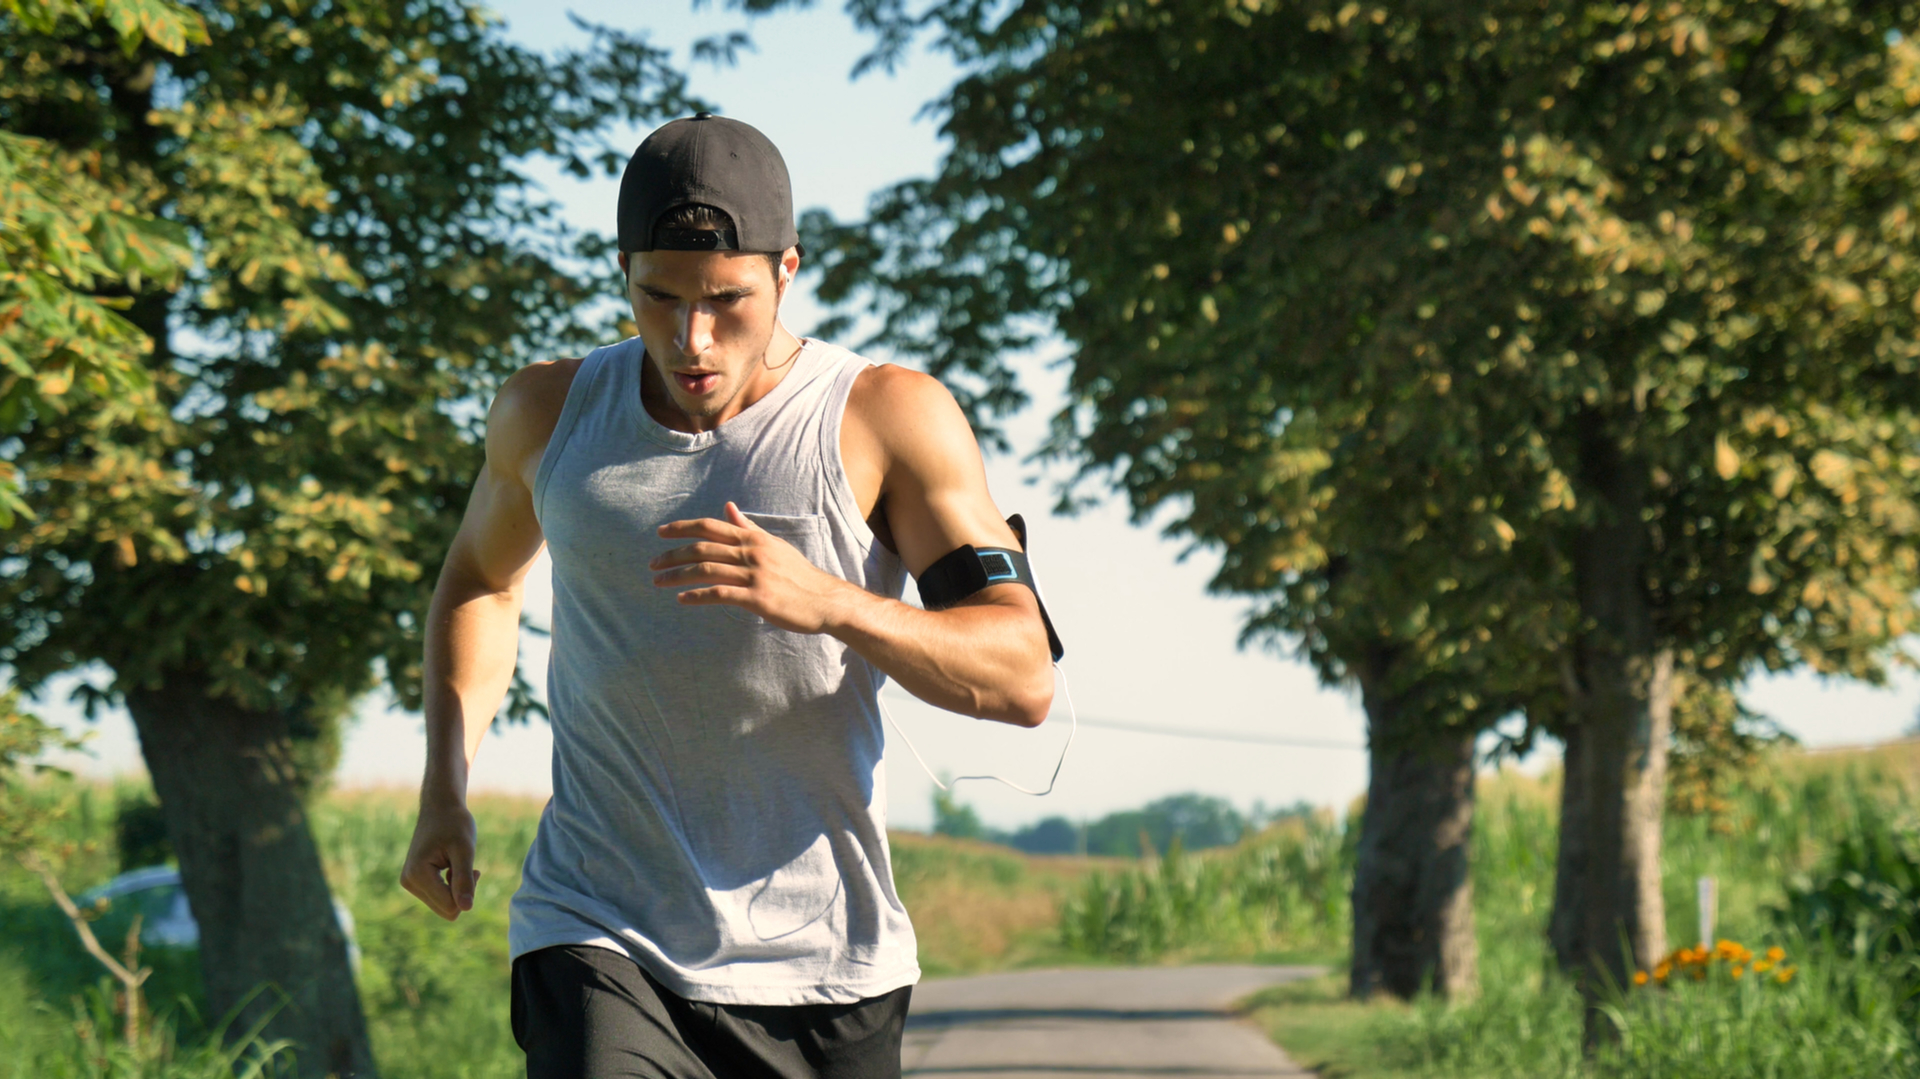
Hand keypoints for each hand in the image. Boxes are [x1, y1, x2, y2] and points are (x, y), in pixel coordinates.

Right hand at [400, 798, 479, 920]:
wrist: (440, 807)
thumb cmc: (455, 824)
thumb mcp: (465, 850)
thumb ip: (464, 880)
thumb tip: (466, 909)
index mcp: (417, 875)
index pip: (450, 907)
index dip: (468, 891)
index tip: (474, 870)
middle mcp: (408, 882)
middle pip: (446, 910)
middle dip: (462, 892)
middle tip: (467, 868)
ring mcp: (409, 883)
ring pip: (443, 906)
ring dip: (456, 889)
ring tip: (456, 864)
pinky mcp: (414, 882)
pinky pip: (439, 899)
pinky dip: (450, 886)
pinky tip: (450, 866)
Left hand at [651, 502, 849, 633]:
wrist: (825, 600)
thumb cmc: (799, 574)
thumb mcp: (774, 545)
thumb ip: (748, 528)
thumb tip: (729, 507)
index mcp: (754, 538)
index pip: (711, 526)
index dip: (682, 528)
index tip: (660, 533)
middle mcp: (752, 552)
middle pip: (703, 547)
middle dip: (673, 554)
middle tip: (652, 563)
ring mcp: (755, 575)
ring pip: (706, 569)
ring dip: (677, 575)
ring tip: (659, 582)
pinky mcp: (757, 598)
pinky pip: (720, 594)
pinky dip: (697, 596)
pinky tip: (682, 600)